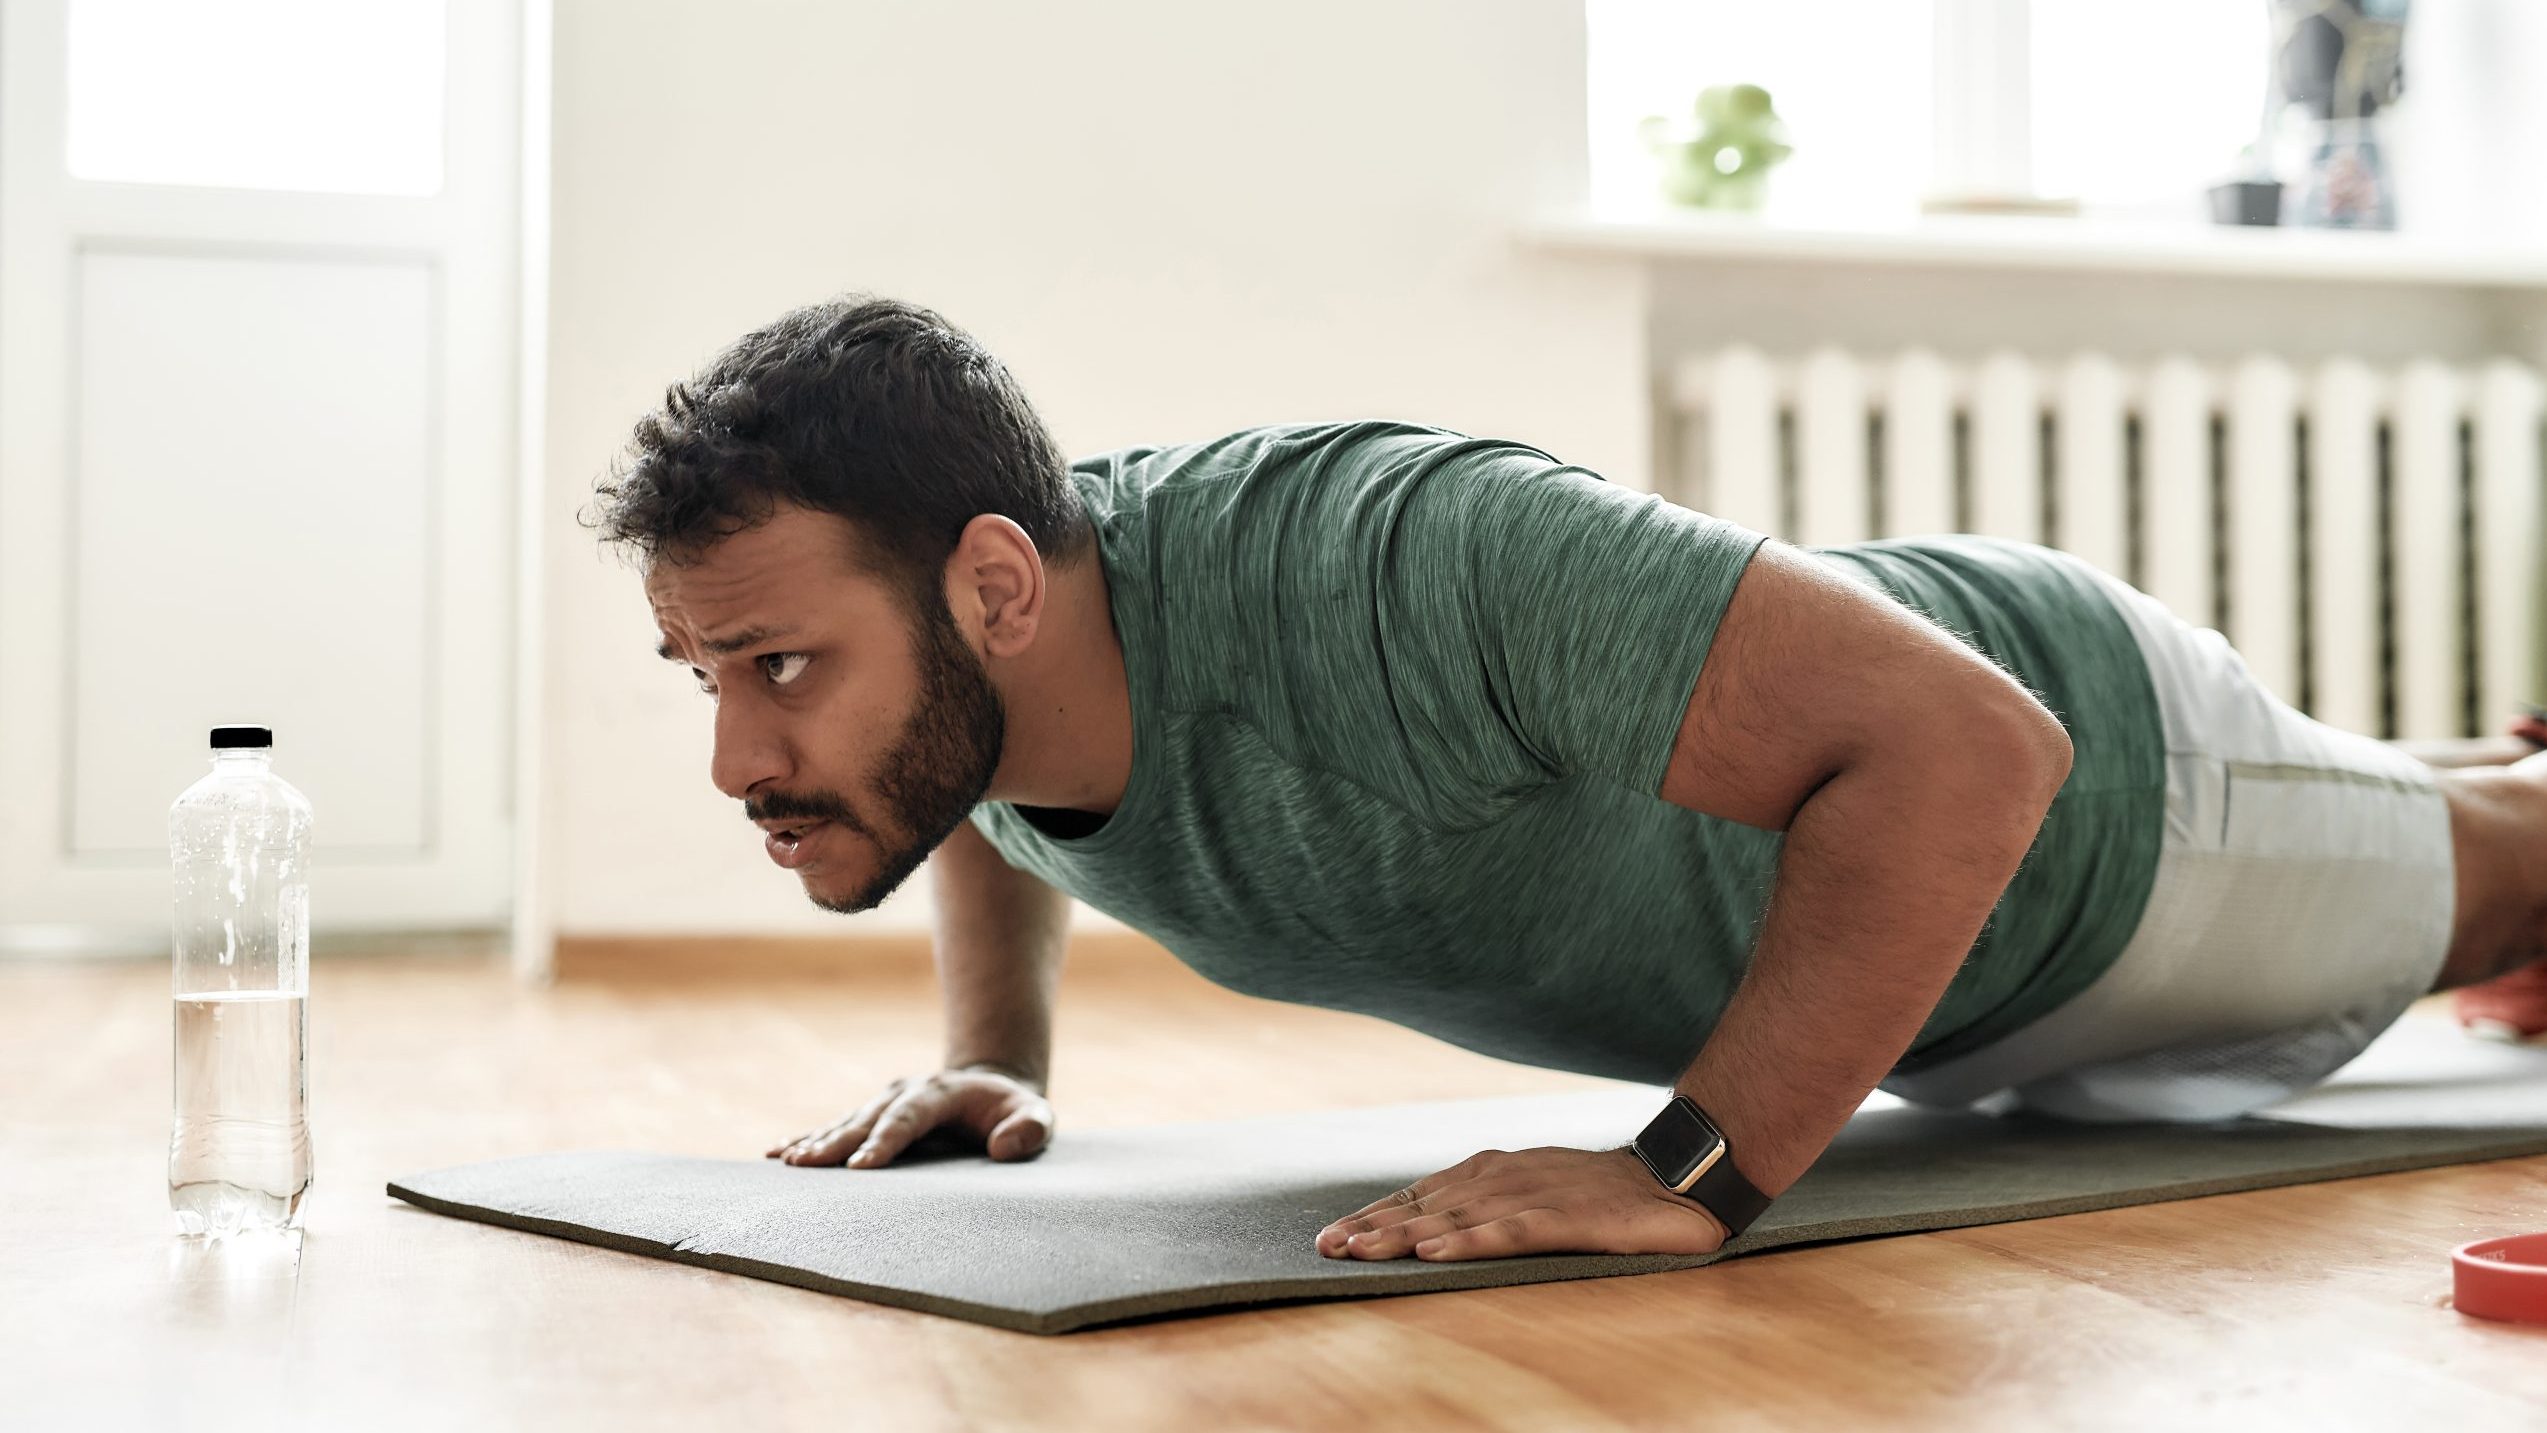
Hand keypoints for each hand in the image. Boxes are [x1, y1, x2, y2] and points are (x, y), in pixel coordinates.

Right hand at [765, 1063, 1053, 1168]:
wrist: (991, 1088)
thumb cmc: (1015, 1111)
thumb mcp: (1038, 1115)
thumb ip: (1032, 1128)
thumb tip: (1004, 1148)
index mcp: (941, 1091)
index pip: (909, 1117)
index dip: (885, 1141)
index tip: (862, 1168)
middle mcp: (906, 1092)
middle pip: (867, 1118)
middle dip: (837, 1143)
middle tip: (807, 1165)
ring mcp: (886, 1102)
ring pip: (846, 1122)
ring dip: (816, 1142)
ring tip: (786, 1162)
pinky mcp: (873, 1116)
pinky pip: (837, 1128)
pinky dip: (808, 1139)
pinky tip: (778, 1154)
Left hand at [1314, 1145, 1730, 1261]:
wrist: (1673, 1180)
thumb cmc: (1598, 1193)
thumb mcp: (1533, 1191)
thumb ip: (1488, 1205)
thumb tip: (1433, 1228)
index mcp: (1492, 1174)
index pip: (1421, 1197)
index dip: (1375, 1216)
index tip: (1333, 1237)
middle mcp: (1503, 1180)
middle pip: (1426, 1208)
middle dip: (1372, 1227)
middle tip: (1327, 1247)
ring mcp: (1532, 1197)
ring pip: (1456, 1219)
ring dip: (1404, 1236)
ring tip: (1362, 1251)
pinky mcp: (1565, 1219)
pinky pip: (1509, 1232)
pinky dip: (1470, 1243)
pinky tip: (1436, 1254)